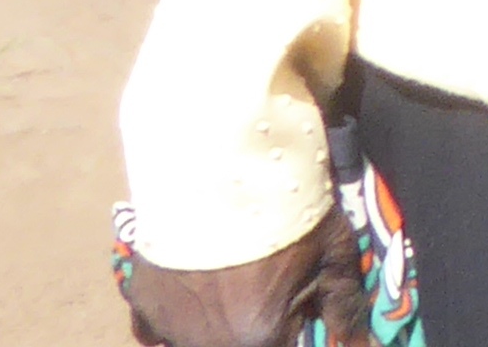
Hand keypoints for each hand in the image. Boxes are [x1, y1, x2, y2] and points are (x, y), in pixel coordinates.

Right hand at [121, 209, 358, 346]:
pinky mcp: (142, 302)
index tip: (296, 312)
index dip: (293, 334)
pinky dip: (177, 318)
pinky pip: (157, 329)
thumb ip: (346, 308)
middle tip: (263, 291)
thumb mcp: (334, 251)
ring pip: (195, 342)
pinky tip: (195, 289)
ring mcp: (168, 325)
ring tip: (230, 287)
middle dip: (256, 330)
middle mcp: (208, 344)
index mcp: (259, 339)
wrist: (223, 159)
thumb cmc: (289, 204)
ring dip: (216, 327)